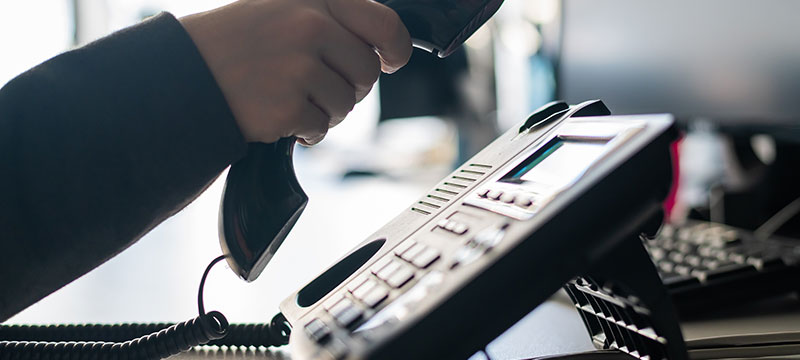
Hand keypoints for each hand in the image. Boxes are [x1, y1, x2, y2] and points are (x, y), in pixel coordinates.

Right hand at [180, 0, 411, 145]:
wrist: (185, 74)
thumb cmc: (238, 45)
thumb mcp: (283, 9)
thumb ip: (331, 21)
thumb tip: (384, 52)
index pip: (384, 23)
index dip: (395, 48)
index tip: (391, 60)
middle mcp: (309, 26)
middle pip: (366, 72)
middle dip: (349, 86)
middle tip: (316, 86)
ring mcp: (298, 66)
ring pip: (346, 104)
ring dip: (325, 111)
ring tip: (289, 98)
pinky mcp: (287, 105)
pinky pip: (321, 128)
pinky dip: (305, 130)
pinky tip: (278, 115)